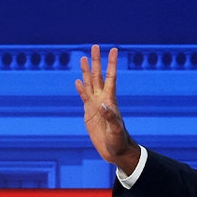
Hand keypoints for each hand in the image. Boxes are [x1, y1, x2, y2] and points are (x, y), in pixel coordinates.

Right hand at [75, 44, 140, 173]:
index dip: (111, 63)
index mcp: (110, 100)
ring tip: (84, 58)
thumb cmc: (119, 140)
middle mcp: (102, 99)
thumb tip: (102, 105)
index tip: (113, 49)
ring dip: (87, 70)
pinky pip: (84, 96)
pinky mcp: (89, 112)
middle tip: (95, 46)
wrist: (115, 150)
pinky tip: (78, 81)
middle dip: (97, 61)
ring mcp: (95, 105)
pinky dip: (81, 88)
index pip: (110, 77)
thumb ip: (110, 117)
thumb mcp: (116, 130)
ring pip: (90, 83)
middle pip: (98, 75)